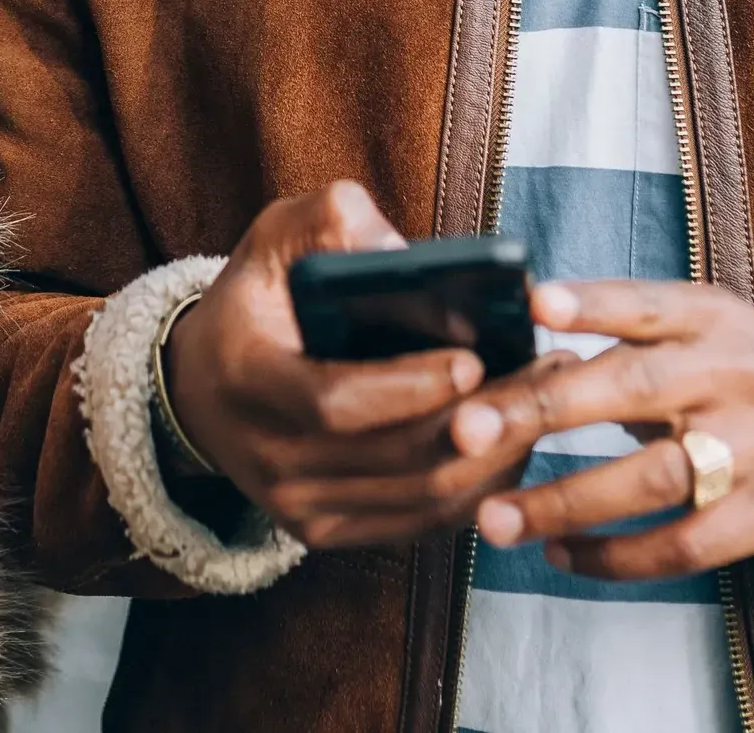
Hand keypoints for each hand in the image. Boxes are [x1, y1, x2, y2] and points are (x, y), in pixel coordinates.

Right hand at [163, 184, 527, 548]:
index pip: (335, 403)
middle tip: (548, 372)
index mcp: (251, 381)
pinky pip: (423, 522)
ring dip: (497, 454)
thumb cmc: (257, 303)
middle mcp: (271, 460)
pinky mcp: (330, 533)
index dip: (408, 388)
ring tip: (545, 399)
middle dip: (484, 417)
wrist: (204, 389)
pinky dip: (480, 487)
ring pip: (423, 497)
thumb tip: (402, 251)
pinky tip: (515, 443)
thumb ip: (329, 220)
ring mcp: (300, 508)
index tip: (473, 359)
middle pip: (397, 459)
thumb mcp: (273, 238)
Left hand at [453, 281, 753, 578]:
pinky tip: (561, 556)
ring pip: (651, 479)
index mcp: (712, 318)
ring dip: (565, 503)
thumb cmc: (746, 374)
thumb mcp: (705, 330)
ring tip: (494, 520)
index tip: (536, 302)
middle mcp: (736, 374)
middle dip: (543, 410)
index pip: (647, 304)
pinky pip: (683, 545)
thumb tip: (515, 342)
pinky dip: (616, 556)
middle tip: (466, 430)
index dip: (593, 302)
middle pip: (633, 388)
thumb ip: (626, 334)